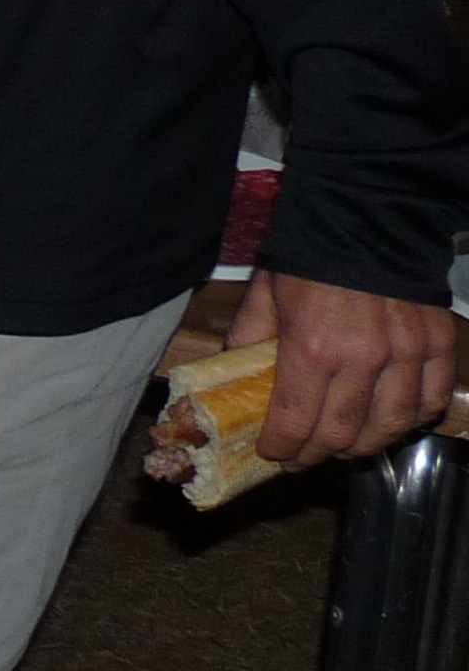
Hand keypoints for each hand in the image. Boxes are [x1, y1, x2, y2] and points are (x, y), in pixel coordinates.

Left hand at [231, 272, 459, 464]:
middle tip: (305, 456)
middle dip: (318, 453)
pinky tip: (392, 421)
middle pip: (343, 433)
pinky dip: (413, 419)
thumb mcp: (265, 293)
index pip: (296, 420)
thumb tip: (234, 372)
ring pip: (390, 426)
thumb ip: (249, 338)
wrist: (365, 214)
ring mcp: (407, 353)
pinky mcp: (437, 344)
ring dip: (365, 444)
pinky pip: (432, 399)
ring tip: (345, 445)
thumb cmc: (310, 253)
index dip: (283, 447)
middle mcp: (363, 358)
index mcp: (311, 347)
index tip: (275, 454)